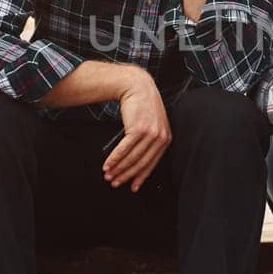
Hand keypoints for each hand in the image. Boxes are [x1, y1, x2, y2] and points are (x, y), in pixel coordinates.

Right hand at [104, 69, 170, 191]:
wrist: (137, 86)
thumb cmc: (142, 105)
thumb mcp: (151, 124)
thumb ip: (148, 141)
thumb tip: (135, 160)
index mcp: (165, 138)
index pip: (152, 163)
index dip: (141, 177)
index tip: (132, 186)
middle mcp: (160, 137)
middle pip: (141, 163)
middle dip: (126, 175)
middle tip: (115, 183)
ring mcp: (150, 133)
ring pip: (132, 158)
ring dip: (118, 169)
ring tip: (108, 175)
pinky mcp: (138, 129)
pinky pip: (124, 149)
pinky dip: (114, 158)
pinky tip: (107, 164)